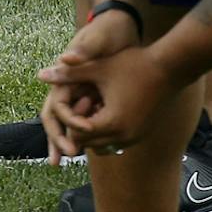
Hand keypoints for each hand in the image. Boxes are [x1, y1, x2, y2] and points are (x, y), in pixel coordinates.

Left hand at [37, 23, 170, 153]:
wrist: (170, 68)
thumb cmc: (133, 65)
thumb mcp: (97, 69)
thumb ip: (68, 75)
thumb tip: (40, 75)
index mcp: (112, 122)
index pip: (77, 133)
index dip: (66, 120)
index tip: (65, 103)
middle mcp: (124, 136)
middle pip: (87, 143)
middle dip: (75, 128)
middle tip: (68, 110)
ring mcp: (135, 138)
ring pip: (101, 146)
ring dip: (89, 132)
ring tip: (82, 111)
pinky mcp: (141, 135)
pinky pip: (114, 142)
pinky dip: (103, 132)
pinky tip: (98, 113)